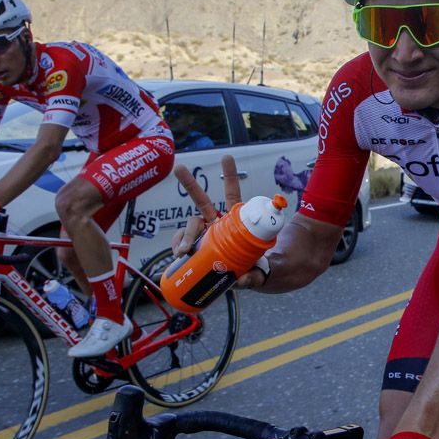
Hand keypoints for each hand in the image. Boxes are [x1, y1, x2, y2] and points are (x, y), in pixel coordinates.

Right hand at [172, 156, 265, 288]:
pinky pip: (182, 243)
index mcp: (235, 222)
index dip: (230, 176)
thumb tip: (244, 278)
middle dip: (190, 184)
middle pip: (202, 201)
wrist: (242, 281)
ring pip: (189, 225)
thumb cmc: (254, 269)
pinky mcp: (194, 248)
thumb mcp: (260, 272)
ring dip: (184, 234)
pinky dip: (178, 247)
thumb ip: (255, 277)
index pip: (232, 195)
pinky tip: (178, 256)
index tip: (227, 157)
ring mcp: (204, 236)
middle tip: (179, 168)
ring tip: (184, 250)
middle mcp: (217, 225)